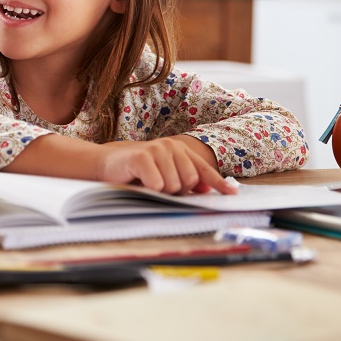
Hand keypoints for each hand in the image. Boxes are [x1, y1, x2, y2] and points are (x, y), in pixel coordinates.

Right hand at [95, 137, 235, 194]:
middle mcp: (171, 146)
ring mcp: (157, 150)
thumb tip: (208, 189)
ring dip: (161, 191)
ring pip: (174, 185)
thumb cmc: (138, 172)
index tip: (232, 194)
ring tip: (148, 182)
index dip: (219, 183)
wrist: (108, 164)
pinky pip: (157, 185)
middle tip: (160, 186)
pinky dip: (150, 189)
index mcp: (180, 150)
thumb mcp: (165, 175)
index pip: (204, 169)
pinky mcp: (142, 157)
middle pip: (190, 181)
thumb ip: (186, 180)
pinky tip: (140, 181)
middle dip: (177, 190)